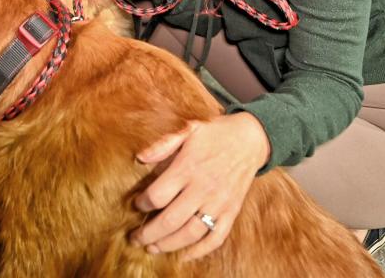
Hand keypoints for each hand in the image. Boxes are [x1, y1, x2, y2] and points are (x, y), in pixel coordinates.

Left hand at [129, 113, 269, 260]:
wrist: (250, 139)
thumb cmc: (214, 133)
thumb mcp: (188, 130)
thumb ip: (162, 144)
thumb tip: (139, 158)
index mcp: (188, 168)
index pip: (158, 195)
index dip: (142, 204)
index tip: (136, 205)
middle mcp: (203, 189)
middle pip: (171, 220)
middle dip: (149, 233)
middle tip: (135, 238)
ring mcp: (219, 203)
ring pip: (191, 233)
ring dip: (168, 245)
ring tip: (152, 248)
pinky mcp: (232, 212)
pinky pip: (216, 238)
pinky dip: (199, 251)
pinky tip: (183, 255)